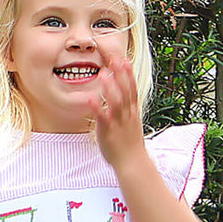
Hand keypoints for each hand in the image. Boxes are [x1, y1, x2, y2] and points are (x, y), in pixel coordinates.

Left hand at [86, 54, 145, 171]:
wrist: (132, 163)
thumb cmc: (129, 144)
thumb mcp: (131, 123)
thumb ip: (126, 110)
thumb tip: (122, 100)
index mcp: (132, 111)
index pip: (132, 88)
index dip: (128, 73)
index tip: (124, 59)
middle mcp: (127, 114)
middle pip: (126, 90)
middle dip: (121, 74)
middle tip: (115, 58)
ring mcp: (118, 122)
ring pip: (116, 101)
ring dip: (110, 87)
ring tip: (102, 74)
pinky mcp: (108, 131)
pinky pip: (102, 117)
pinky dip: (97, 106)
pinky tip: (90, 97)